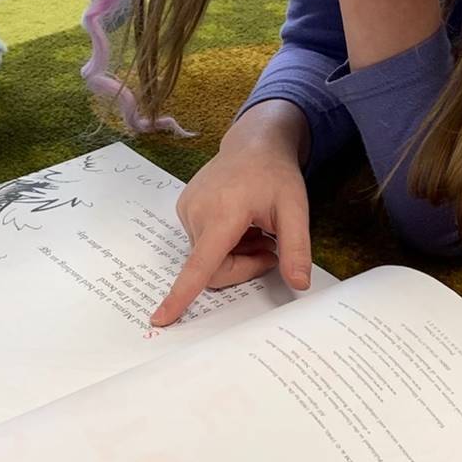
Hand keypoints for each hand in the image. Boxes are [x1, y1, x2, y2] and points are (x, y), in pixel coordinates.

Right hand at [152, 104, 311, 326]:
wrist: (254, 143)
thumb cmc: (275, 175)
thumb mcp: (296, 209)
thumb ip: (296, 248)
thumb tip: (299, 285)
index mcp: (222, 213)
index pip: (200, 264)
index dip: (181, 295)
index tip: (161, 318)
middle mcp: (197, 212)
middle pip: (213, 268)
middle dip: (243, 268)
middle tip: (271, 250)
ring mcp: (187, 210)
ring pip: (208, 259)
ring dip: (236, 254)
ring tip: (255, 228)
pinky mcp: (184, 209)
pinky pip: (202, 244)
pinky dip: (224, 243)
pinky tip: (240, 222)